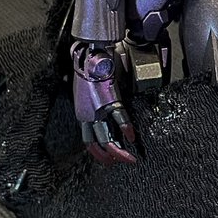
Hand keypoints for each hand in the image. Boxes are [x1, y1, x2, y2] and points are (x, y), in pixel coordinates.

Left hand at [71, 42, 136, 165]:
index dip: (98, 152)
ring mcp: (98, 109)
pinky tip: (133, 137)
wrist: (90, 55)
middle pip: (96, 143)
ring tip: (129, 158)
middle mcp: (88, 114)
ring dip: (118, 152)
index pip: (89, 139)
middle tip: (121, 163)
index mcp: (84, 113)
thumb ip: (100, 104)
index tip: (108, 158)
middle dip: (110, 157)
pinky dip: (126, 129)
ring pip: (106, 138)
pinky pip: (119, 118)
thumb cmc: (92, 70)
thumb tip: (109, 111)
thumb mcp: (91, 92)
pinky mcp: (109, 99)